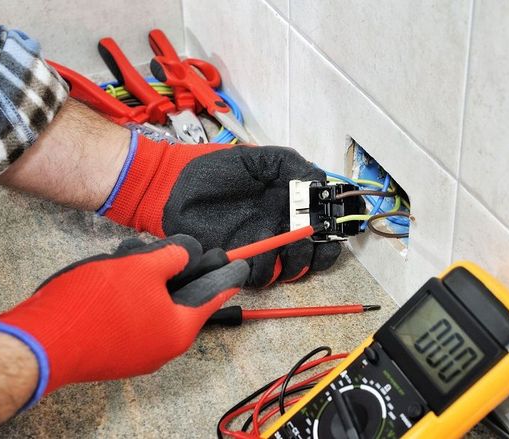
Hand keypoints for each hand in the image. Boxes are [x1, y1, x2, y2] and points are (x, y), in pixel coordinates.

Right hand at [0, 235, 248, 396]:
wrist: (41, 342)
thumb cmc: (98, 304)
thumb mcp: (142, 268)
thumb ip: (172, 257)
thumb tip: (187, 253)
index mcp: (179, 330)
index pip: (212, 297)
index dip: (226, 276)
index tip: (240, 267)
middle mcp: (162, 345)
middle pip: (182, 300)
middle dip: (186, 270)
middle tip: (199, 252)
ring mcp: (136, 349)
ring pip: (153, 303)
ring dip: (151, 276)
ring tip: (145, 250)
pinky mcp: (111, 346)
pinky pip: (132, 314)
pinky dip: (132, 290)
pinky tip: (121, 266)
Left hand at [104, 132, 341, 286]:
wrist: (176, 186)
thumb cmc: (217, 168)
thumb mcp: (260, 158)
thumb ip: (293, 167)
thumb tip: (321, 184)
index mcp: (291, 204)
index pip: (325, 226)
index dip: (333, 232)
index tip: (326, 228)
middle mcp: (282, 228)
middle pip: (315, 254)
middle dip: (314, 254)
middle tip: (302, 242)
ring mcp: (263, 246)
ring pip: (290, 269)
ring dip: (290, 265)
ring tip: (276, 249)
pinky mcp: (241, 260)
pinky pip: (260, 276)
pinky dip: (262, 271)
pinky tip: (253, 256)